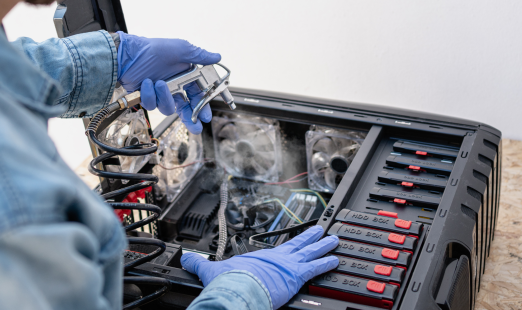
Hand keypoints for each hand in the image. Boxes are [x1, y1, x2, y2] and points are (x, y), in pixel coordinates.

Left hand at [116, 32, 220, 133]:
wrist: (127, 54)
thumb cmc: (153, 49)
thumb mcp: (180, 49)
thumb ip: (200, 55)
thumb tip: (217, 57)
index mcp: (185, 75)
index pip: (198, 94)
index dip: (203, 106)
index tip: (206, 116)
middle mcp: (173, 85)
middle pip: (185, 107)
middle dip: (190, 118)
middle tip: (195, 127)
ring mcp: (160, 92)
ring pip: (168, 108)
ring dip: (164, 98)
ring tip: (158, 83)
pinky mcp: (147, 96)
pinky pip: (152, 104)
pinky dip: (149, 95)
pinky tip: (146, 83)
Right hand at [180, 226, 338, 309]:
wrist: (235, 291)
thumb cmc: (228, 284)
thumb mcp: (212, 272)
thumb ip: (200, 265)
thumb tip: (185, 260)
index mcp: (259, 258)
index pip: (278, 249)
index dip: (288, 244)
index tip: (294, 239)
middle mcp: (276, 259)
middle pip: (297, 244)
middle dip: (310, 237)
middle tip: (322, 230)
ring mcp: (288, 266)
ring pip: (310, 252)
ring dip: (323, 246)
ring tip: (334, 240)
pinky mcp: (295, 276)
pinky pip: (315, 268)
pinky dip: (326, 263)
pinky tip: (336, 260)